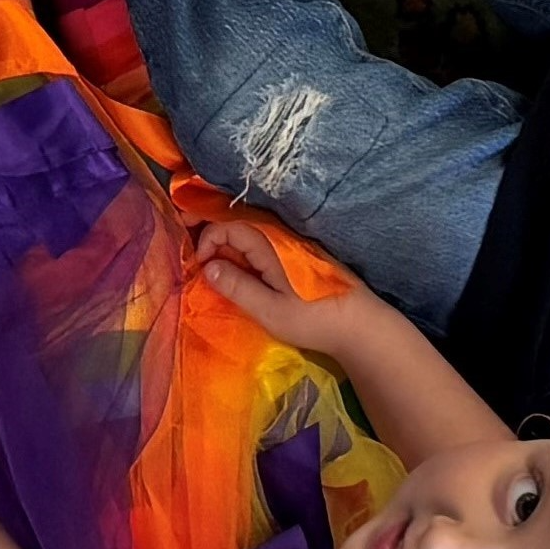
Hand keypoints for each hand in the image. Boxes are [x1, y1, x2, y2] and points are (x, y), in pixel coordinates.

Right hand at [193, 221, 384, 357]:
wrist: (361, 325)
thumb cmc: (314, 319)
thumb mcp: (270, 309)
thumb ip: (237, 286)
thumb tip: (208, 267)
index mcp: (271, 245)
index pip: (229, 226)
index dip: (207, 240)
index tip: (198, 266)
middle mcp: (281, 237)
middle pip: (238, 223)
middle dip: (211, 230)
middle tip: (188, 242)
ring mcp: (293, 244)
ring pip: (251, 232)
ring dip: (227, 240)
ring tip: (208, 257)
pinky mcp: (300, 256)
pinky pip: (264, 242)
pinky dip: (243, 248)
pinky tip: (237, 265)